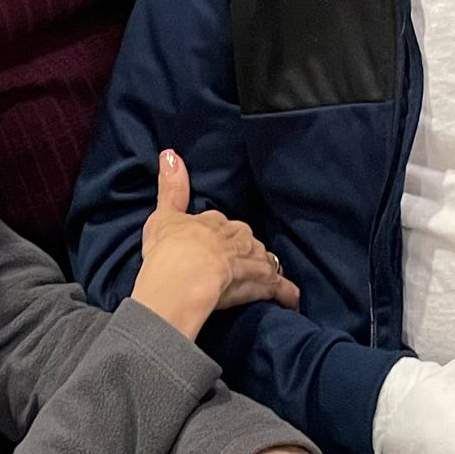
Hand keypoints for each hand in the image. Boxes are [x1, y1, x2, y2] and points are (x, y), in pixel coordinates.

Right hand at [130, 149, 300, 338]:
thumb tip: (170, 153)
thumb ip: (171, 187)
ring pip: (264, 260)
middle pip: (246, 240)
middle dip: (244, 250)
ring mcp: (253, 260)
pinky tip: (291, 300)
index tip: (217, 241)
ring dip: (264, 269)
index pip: (221, 223)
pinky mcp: (262, 284)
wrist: (188, 273)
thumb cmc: (171, 247)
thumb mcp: (163, 215)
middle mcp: (238, 237)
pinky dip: (286, 294)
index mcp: (216, 221)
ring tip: (265, 279)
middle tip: (239, 262)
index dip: (219, 234)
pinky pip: (280, 288)